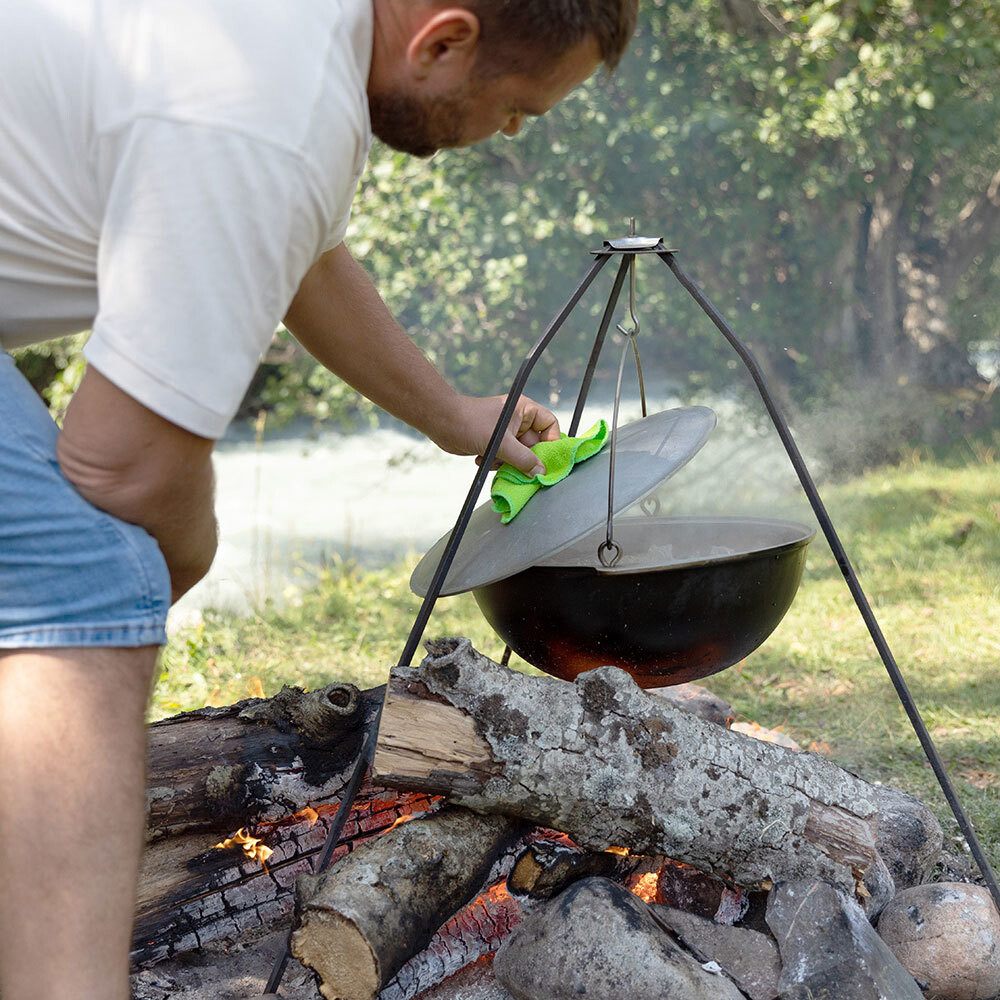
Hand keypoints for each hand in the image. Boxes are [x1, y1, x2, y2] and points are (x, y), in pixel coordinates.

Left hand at [434, 394, 560, 476]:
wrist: (441, 423)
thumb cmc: (470, 423)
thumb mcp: (501, 442)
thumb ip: (523, 459)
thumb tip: (539, 472)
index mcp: (524, 410)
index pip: (550, 425)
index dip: (552, 442)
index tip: (546, 459)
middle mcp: (518, 421)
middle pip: (535, 445)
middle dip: (524, 458)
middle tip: (516, 467)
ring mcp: (506, 433)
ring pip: (519, 455)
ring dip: (507, 462)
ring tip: (493, 459)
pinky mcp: (495, 443)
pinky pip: (505, 459)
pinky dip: (496, 462)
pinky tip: (482, 457)